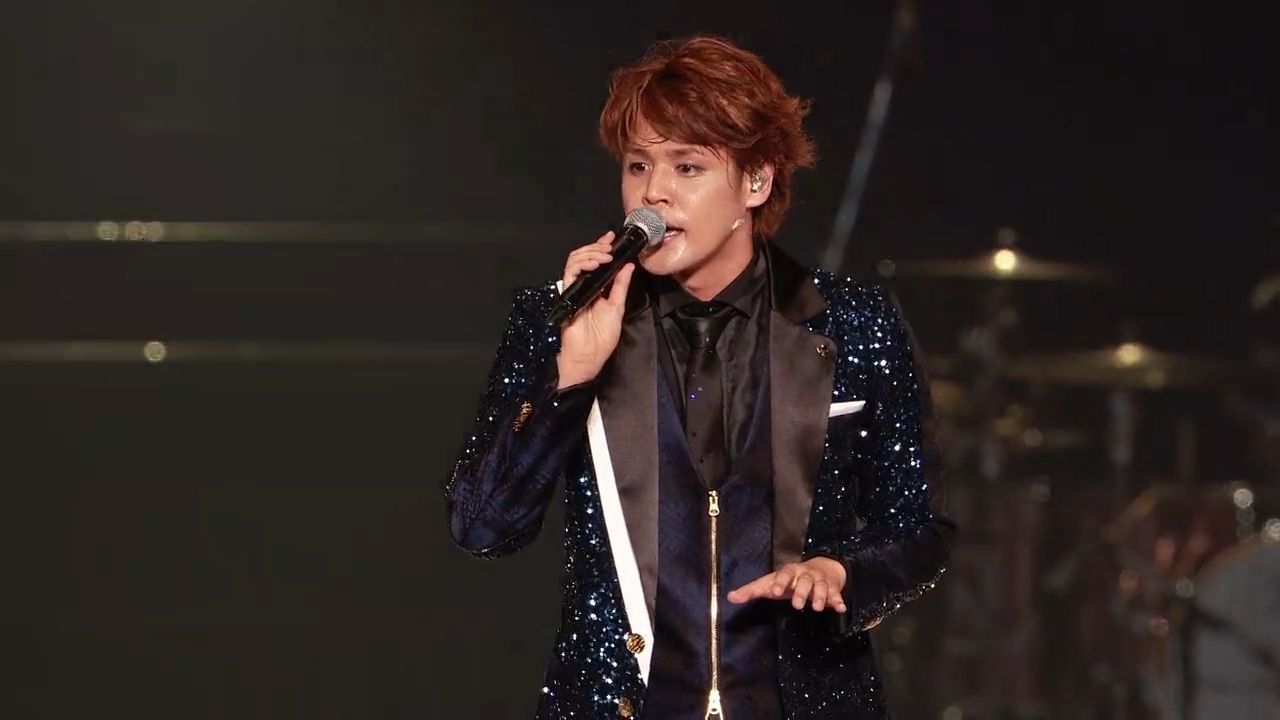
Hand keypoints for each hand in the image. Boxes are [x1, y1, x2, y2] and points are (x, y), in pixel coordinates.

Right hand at [555, 231, 635, 388]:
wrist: (588, 356)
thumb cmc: (602, 338)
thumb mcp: (617, 307)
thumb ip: (620, 286)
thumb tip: (629, 266)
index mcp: (596, 288)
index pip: (597, 262)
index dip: (601, 247)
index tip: (612, 237)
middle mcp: (584, 285)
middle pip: (585, 257)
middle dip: (597, 247)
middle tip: (610, 246)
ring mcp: (574, 288)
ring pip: (576, 260)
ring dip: (591, 253)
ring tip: (605, 255)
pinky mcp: (567, 293)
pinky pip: (570, 272)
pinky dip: (583, 264)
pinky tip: (596, 263)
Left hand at [726, 557, 847, 612]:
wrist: (821, 568)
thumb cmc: (790, 580)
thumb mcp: (771, 583)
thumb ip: (752, 591)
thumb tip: (730, 597)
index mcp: (789, 573)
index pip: (784, 575)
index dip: (779, 582)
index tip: (774, 592)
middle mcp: (805, 575)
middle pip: (803, 582)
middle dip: (801, 592)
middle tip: (797, 605)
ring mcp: (819, 581)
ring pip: (821, 587)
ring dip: (820, 597)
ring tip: (817, 608)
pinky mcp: (832, 589)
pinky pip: (836, 594)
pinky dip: (838, 600)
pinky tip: (840, 608)